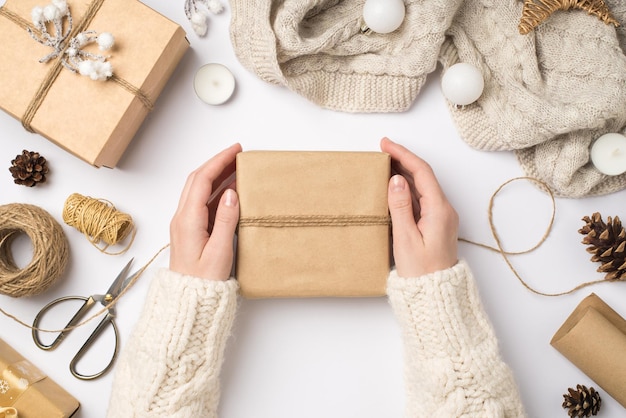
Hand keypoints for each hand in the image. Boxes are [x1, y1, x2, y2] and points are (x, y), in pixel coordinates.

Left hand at [169, 143, 241, 279]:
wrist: (188, 301)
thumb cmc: (204, 283)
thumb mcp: (220, 251)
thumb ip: (227, 220)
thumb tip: (233, 193)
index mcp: (188, 220)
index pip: (202, 180)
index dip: (219, 161)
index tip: (236, 151)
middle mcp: (182, 218)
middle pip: (197, 179)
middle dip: (217, 163)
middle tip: (237, 155)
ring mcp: (185, 224)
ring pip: (198, 190)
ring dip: (216, 176)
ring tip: (237, 168)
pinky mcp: (190, 230)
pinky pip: (202, 203)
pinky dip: (216, 191)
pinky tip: (231, 191)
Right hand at [380, 138, 457, 276]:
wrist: (436, 294)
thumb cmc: (421, 272)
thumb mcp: (406, 238)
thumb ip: (400, 206)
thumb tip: (395, 179)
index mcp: (439, 210)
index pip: (422, 172)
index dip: (403, 155)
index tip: (386, 145)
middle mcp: (444, 210)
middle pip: (423, 176)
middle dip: (403, 160)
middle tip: (381, 151)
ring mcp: (440, 216)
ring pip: (422, 186)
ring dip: (404, 173)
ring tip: (384, 164)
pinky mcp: (434, 224)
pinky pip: (420, 199)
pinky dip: (406, 188)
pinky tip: (393, 186)